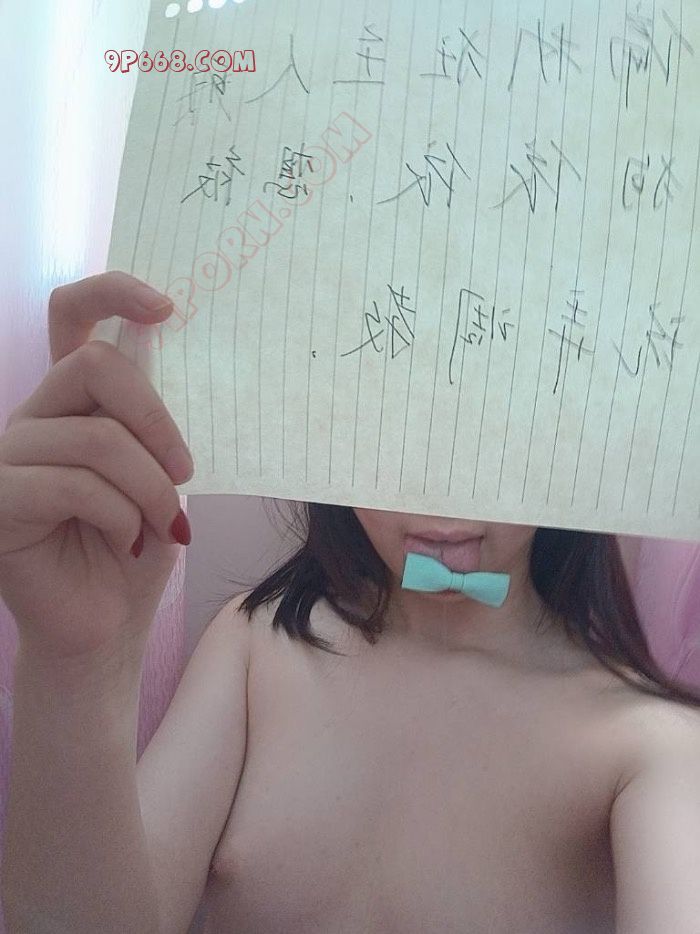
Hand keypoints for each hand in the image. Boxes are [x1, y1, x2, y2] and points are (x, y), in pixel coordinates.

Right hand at [0, 271, 193, 660]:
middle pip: (94, 365)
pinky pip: (74, 485)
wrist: (105, 626)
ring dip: (149, 489)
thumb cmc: (135, 548)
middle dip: (156, 419)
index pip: (71, 316)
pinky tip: (126, 543)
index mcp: (71, 403)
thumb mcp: (158, 475)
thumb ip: (152, 423)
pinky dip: (120, 517)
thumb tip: (178, 364)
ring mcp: (6, 456)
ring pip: (97, 438)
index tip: (166, 307)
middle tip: (184, 471)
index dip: (112, 292)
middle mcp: (33, 417)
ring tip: (163, 526)